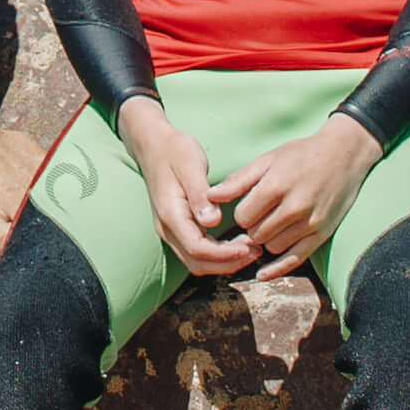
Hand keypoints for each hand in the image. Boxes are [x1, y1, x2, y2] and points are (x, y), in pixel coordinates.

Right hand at [124, 99, 261, 279]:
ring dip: (224, 262)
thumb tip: (212, 222)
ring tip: (251, 250)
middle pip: (197, 263)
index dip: (224, 254)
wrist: (154, 145)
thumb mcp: (190, 165)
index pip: (197, 248)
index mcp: (170, 214)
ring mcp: (171, 231)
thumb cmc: (174, 151)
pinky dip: (218, 255)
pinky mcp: (179, 229)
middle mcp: (167, 228)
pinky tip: (237, 245)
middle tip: (256, 251)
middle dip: (228, 263)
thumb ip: (199, 194)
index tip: (248, 247)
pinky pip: (197, 252)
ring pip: (197, 262)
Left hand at [210, 118, 383, 278]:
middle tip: (260, 216)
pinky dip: (276, 269)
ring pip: (272, 247)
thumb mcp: (268, 160)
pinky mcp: (322, 234)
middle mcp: (294, 207)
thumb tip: (210, 196)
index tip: (249, 205)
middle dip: (253, 227)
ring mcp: (310, 223)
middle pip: (256, 234)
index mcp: (277, 186)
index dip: (242, 213)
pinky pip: (295, 259)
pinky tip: (262, 274)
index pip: (243, 216)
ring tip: (273, 225)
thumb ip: (239, 180)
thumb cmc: (301, 155)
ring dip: (266, 240)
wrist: (343, 155)